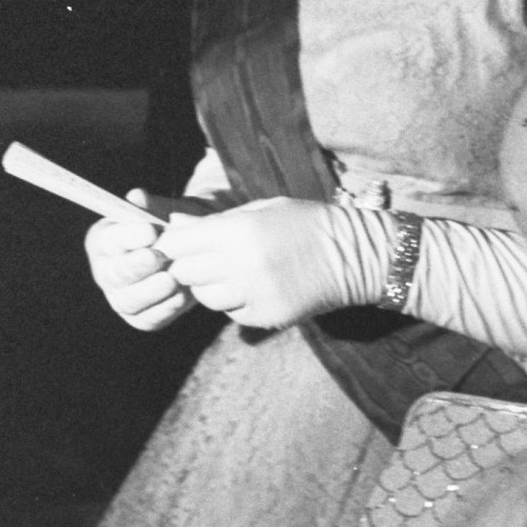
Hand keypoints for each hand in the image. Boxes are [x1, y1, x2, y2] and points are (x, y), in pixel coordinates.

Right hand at [84, 190, 206, 332]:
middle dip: (135, 266)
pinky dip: (165, 308)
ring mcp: (122, 297)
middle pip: (114, 274)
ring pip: (129, 300)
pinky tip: (182, 296)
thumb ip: (153, 206)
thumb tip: (138, 197)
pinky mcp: (142, 317)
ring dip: (151, 291)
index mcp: (105, 240)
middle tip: (157, 256)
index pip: (109, 240)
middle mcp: (107, 271)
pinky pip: (149, 318)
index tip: (151, 230)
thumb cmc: (175, 224)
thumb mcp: (167, 210)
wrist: (198, 250)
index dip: (128, 236)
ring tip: (172, 279)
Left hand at [158, 197, 388, 329]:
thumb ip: (215, 221)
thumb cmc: (305, 223)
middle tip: (204, 259)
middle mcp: (243, 264)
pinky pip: (231, 313)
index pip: (178, 244)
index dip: (173, 244)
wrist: (352, 255)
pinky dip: (234, 302)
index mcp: (239, 230)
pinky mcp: (266, 317)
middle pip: (185, 273)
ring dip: (210, 286)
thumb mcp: (261, 210)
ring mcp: (254, 294)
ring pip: (205, 297)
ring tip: (231, 273)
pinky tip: (254, 287)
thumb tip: (173, 225)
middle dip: (188, 266)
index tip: (178, 244)